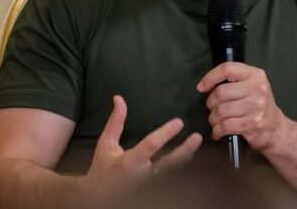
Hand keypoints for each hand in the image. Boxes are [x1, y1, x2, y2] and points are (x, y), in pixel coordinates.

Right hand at [87, 96, 201, 197]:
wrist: (98, 197)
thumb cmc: (102, 168)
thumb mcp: (105, 144)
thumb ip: (115, 122)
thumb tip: (119, 99)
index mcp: (128, 163)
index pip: (150, 146)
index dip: (166, 133)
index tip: (178, 122)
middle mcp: (142, 176)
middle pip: (169, 164)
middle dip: (185, 150)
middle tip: (197, 137)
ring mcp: (150, 186)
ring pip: (174, 173)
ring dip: (185, 158)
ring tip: (195, 143)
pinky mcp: (154, 191)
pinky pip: (171, 179)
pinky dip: (180, 167)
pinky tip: (187, 155)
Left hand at [197, 62, 287, 150]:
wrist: (276, 128)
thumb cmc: (258, 105)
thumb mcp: (252, 86)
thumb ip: (233, 81)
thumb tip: (207, 86)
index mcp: (255, 75)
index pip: (227, 69)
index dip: (210, 77)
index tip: (202, 87)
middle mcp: (257, 88)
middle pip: (220, 92)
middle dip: (211, 103)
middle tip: (213, 108)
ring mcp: (256, 106)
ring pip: (221, 110)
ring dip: (213, 118)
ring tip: (216, 121)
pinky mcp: (252, 123)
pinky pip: (225, 126)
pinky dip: (217, 130)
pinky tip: (218, 131)